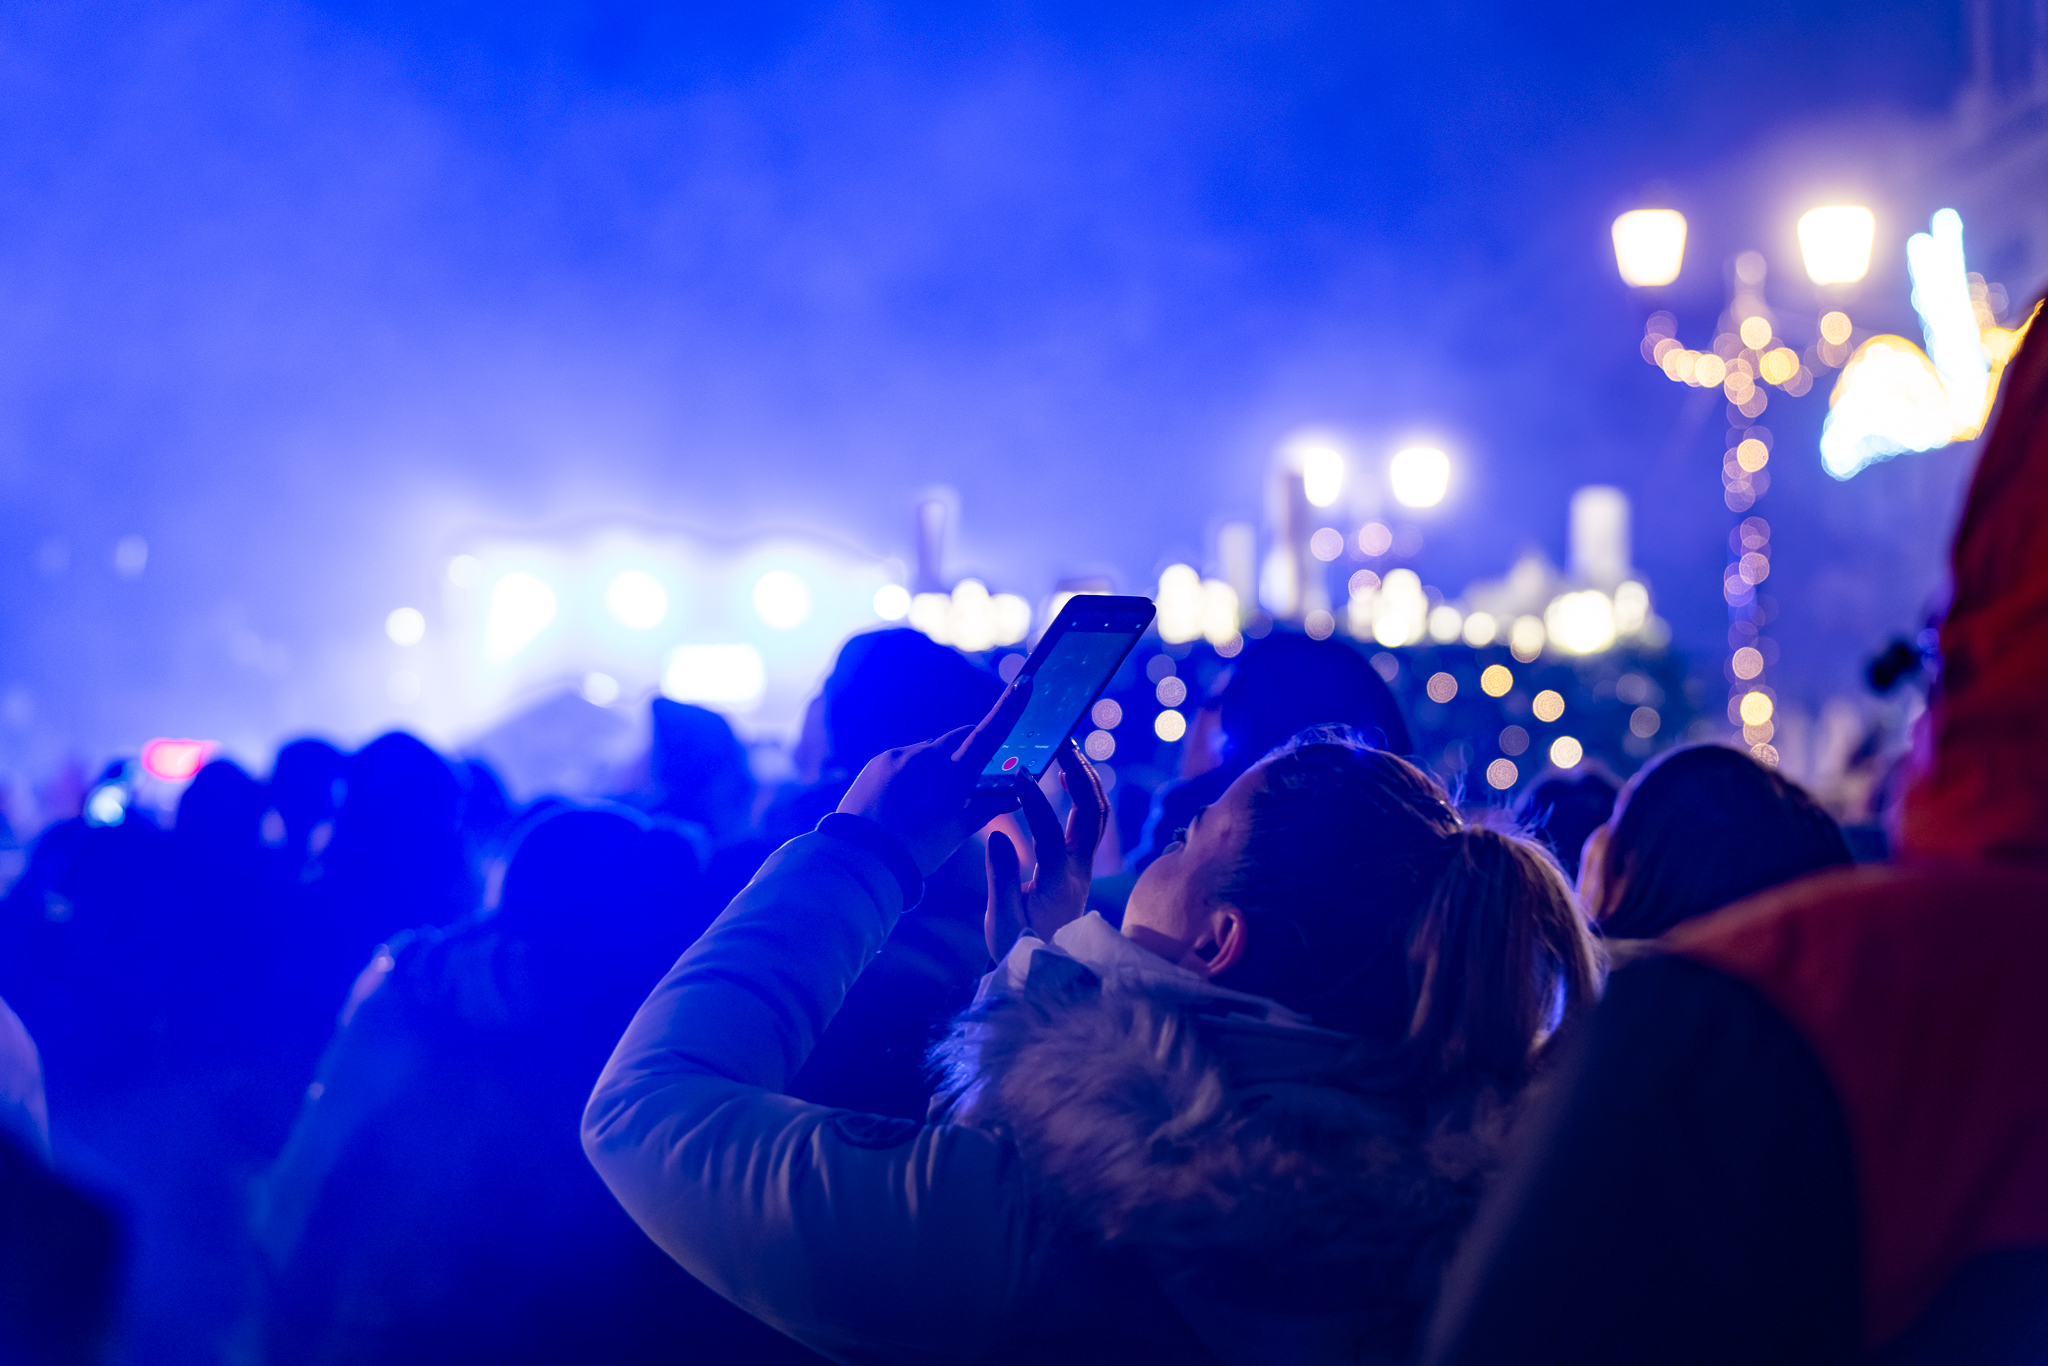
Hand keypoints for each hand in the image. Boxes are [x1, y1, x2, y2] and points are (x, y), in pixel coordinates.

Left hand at [837, 675, 1033, 875]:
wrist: (863, 858)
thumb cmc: (918, 850)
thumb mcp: (958, 831)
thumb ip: (988, 808)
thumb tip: (1015, 795)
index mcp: (953, 775)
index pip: (989, 734)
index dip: (1010, 707)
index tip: (1025, 682)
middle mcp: (927, 756)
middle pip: (960, 737)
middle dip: (971, 748)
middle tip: (973, 775)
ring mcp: (901, 756)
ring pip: (931, 748)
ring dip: (939, 763)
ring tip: (929, 799)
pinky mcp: (879, 760)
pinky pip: (905, 758)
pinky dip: (912, 770)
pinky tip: (905, 798)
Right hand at [985, 742, 1107, 960]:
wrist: (1046, 970)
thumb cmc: (1021, 947)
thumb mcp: (1003, 920)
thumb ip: (1002, 877)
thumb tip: (998, 835)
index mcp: (1058, 885)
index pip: (1051, 836)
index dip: (1036, 804)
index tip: (1018, 775)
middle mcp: (1078, 871)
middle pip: (1092, 814)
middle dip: (1079, 775)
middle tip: (1060, 743)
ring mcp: (1084, 867)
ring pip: (1098, 814)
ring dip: (1086, 779)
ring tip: (1067, 750)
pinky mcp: (1080, 865)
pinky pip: (1091, 822)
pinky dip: (1084, 794)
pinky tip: (1066, 776)